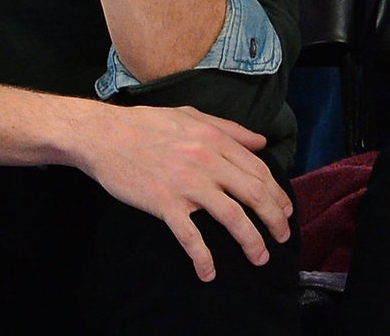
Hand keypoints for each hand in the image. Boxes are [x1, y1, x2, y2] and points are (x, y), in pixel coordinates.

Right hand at [73, 104, 293, 281]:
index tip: (284, 209)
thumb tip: (260, 141)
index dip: (277, 193)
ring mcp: (187, 184)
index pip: (258, 170)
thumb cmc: (146, 123)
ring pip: (233, 217)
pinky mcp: (164, 203)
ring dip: (251, 241)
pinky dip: (203, 258)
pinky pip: (191, 237)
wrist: (104, 135)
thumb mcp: (191, 116)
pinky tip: (209, 273)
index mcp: (215, 140)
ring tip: (260, 257)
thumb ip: (228, 128)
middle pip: (254, 194)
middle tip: (282, 237)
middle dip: (275, 219)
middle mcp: (207, 162)